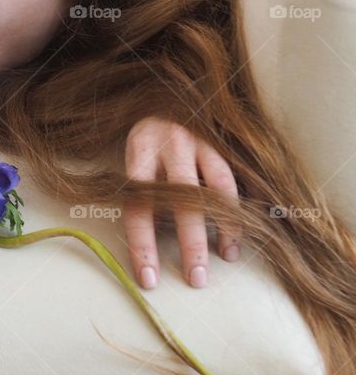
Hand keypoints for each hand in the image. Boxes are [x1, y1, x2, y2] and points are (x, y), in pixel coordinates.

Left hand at [122, 116, 241, 289]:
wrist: (165, 94)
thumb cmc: (147, 140)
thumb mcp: (134, 159)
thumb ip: (145, 193)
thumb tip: (157, 242)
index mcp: (138, 152)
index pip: (137, 206)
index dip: (142, 245)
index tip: (150, 280)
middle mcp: (169, 144)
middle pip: (180, 199)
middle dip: (189, 243)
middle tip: (196, 278)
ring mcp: (199, 140)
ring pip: (214, 188)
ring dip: (223, 226)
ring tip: (227, 257)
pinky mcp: (221, 141)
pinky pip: (233, 179)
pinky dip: (237, 208)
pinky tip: (239, 232)